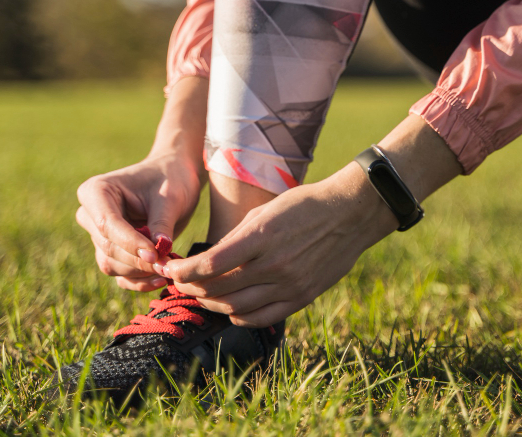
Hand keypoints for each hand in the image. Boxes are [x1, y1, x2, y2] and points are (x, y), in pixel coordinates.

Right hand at [76, 155, 201, 291]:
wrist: (175, 177)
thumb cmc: (172, 179)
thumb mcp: (171, 197)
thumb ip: (161, 224)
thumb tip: (157, 254)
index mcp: (96, 191)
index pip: (107, 224)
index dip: (130, 243)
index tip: (155, 254)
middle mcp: (90, 215)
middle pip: (108, 248)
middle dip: (138, 260)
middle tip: (168, 264)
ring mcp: (98, 236)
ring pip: (111, 265)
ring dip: (140, 272)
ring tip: (168, 268)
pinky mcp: (111, 252)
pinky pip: (119, 275)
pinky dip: (138, 281)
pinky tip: (160, 279)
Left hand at [164, 162, 397, 326]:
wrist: (350, 214)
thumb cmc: (304, 205)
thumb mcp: (265, 212)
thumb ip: (236, 239)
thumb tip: (208, 262)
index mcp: (260, 237)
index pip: (209, 264)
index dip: (184, 271)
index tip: (171, 269)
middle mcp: (273, 264)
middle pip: (217, 288)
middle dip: (191, 286)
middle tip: (179, 282)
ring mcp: (288, 284)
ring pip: (235, 306)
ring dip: (211, 302)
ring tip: (201, 294)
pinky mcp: (302, 297)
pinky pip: (261, 317)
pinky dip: (238, 315)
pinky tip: (230, 307)